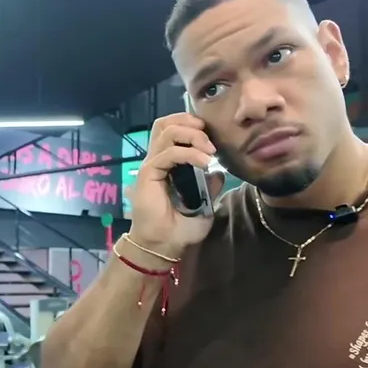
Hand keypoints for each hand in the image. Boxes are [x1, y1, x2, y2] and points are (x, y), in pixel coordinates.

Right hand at [127, 113, 221, 258]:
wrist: (164, 246)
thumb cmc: (181, 228)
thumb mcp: (205, 204)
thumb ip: (210, 186)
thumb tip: (219, 171)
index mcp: (169, 164)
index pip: (174, 129)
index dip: (192, 125)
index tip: (212, 138)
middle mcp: (159, 160)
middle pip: (166, 123)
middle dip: (189, 122)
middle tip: (209, 137)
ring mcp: (152, 165)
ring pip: (167, 132)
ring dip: (193, 136)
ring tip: (209, 151)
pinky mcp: (148, 173)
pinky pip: (168, 153)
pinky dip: (189, 153)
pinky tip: (205, 163)